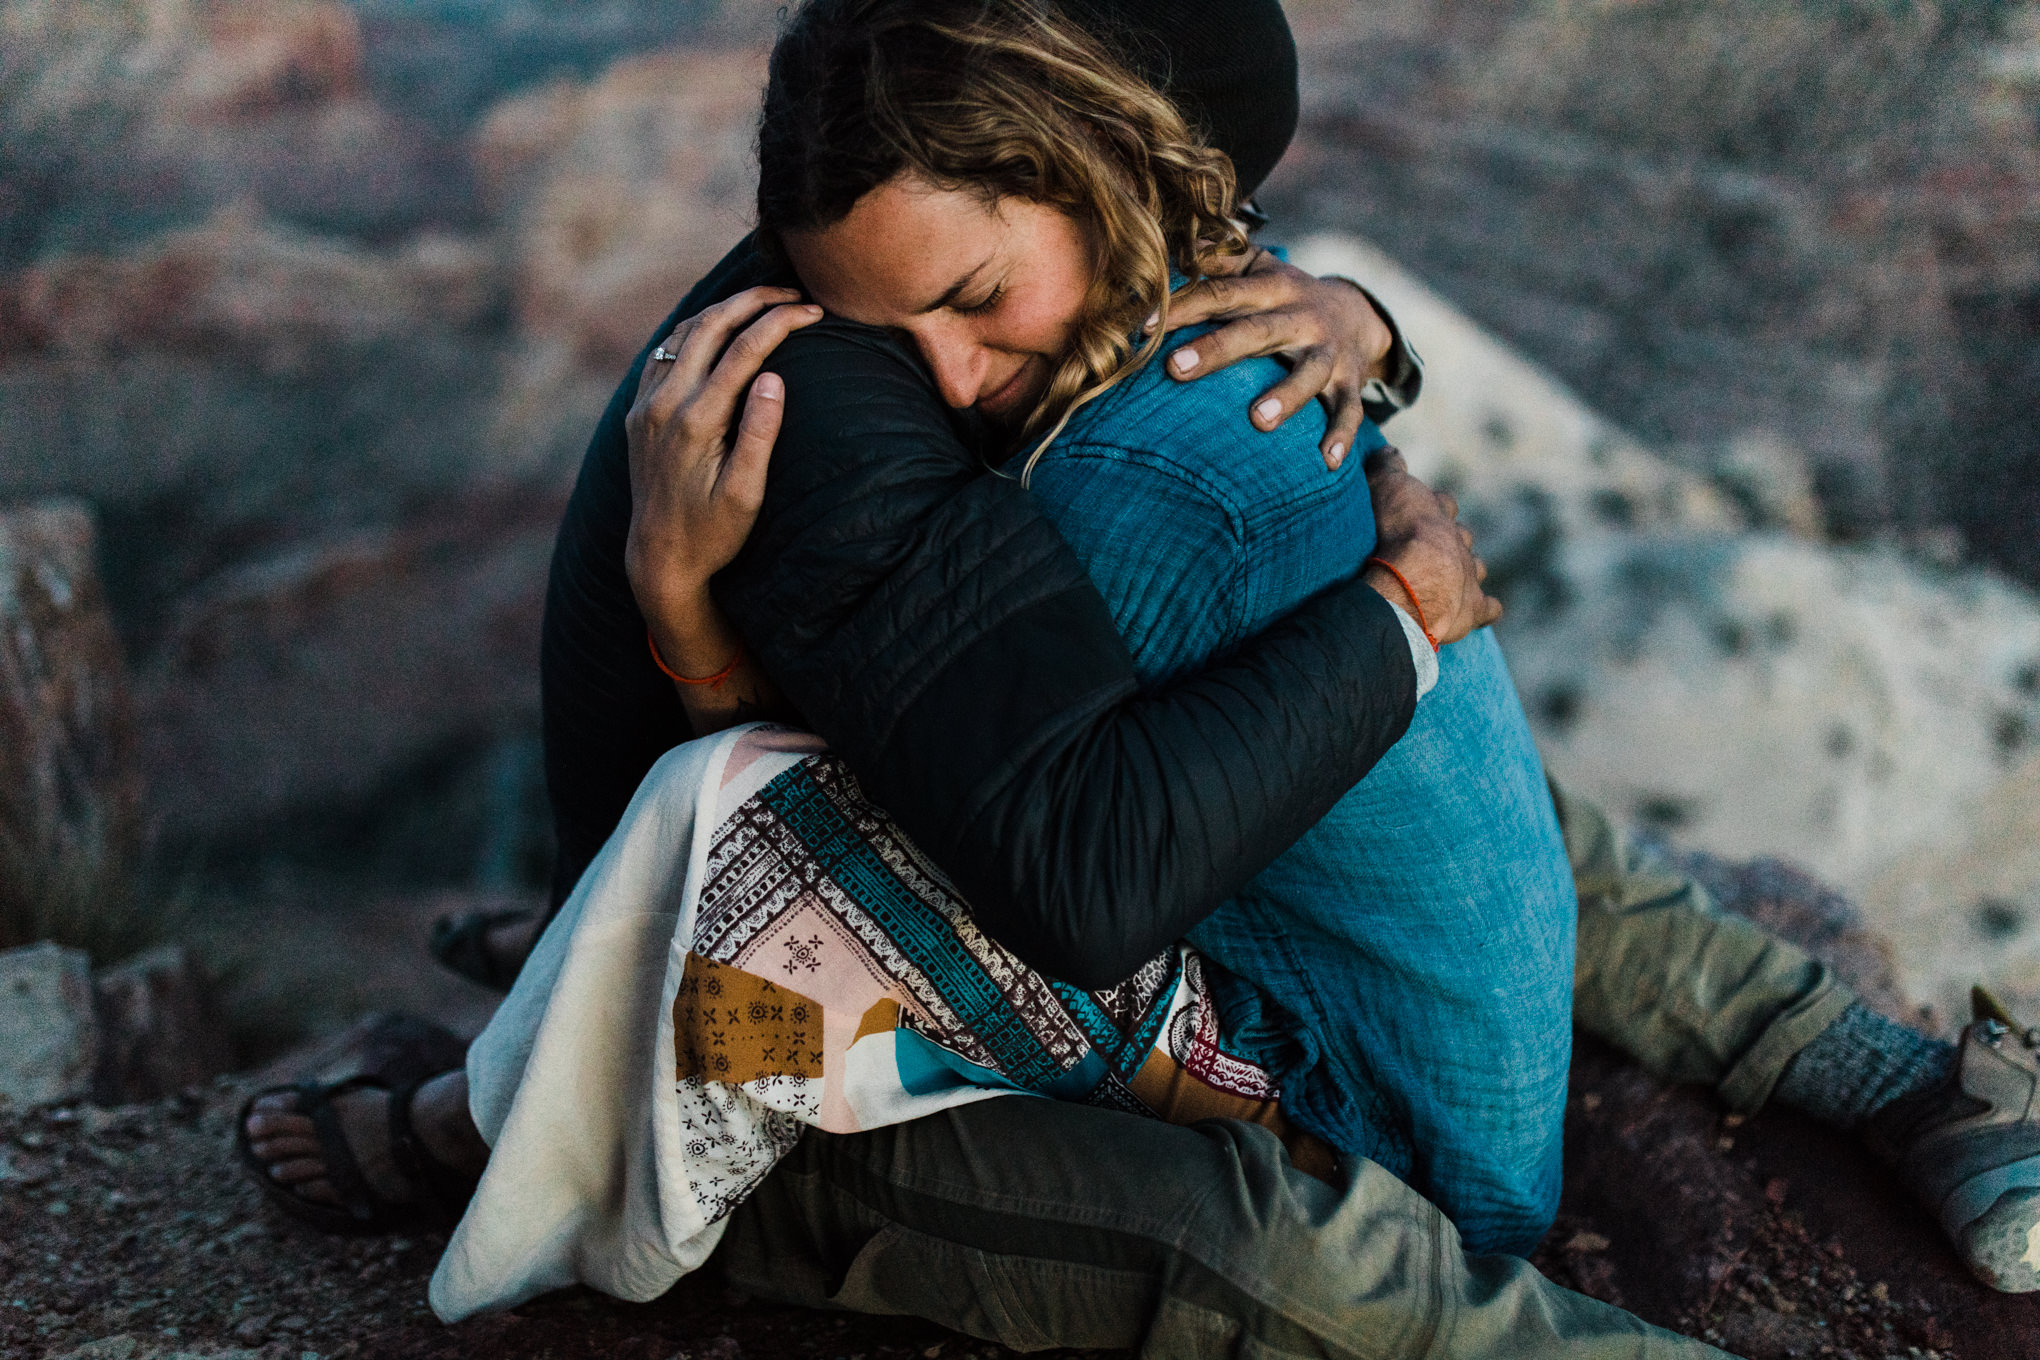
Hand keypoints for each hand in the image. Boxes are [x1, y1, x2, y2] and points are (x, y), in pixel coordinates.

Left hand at [623, 286, 821, 634]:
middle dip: (755, 300)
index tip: (815, 312)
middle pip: (711, 326)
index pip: (745, 351)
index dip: (782, 322)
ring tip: (764, 301)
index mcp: (696, 421)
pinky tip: (719, 328)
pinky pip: (665, 351)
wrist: (659, 558)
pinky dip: (696, 329)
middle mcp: (664, 404)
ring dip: (725, 309)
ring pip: (684, 332)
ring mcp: (646, 404)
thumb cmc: (712, 533)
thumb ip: (760, 434)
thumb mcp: (746, 494)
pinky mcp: (639, 411)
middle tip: (795, 294)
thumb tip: (774, 378)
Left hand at [1155, 248, 1394, 470]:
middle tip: (1175, 368)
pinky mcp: (1350, 380)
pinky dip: (1342, 434)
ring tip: (1258, 421)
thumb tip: (1176, 245)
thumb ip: (1220, 256)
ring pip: (1309, 372)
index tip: (1142, 327)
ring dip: (1286, 395)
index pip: (1220, 293)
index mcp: (1271, 286)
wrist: (1358, 313)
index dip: (1182, 307)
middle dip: (1216, 349)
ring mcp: (1327, 351)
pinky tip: (1328, 461)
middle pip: (1255, 332)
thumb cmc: (1286, 295)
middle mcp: (1300, 316)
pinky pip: (1349, 409)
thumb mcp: (1259, 266)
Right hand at [1360, 447, 1501, 646]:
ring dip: (1467, 570)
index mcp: (1437, 514)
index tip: (1421, 508)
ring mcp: (1468, 575)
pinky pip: (1487, 607)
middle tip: (1432, 547)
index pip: (1440, 502)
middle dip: (1450, 539)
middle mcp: (1457, 542)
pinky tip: (1484, 611)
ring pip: (1475, 567)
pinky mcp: (1472, 607)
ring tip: (1452, 578)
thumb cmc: (1397, 530)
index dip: (1432, 505)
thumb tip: (1389, 449)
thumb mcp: (1386, 487)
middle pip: (1460, 535)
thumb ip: (1388, 467)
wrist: (1414, 579)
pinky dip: (1486, 609)